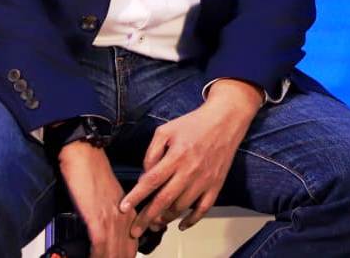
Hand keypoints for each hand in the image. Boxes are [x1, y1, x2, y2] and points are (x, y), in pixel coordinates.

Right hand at [57, 142, 136, 257]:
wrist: (84, 154)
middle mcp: (125, 216)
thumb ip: (112, 216)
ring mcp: (112, 217)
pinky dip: (96, 255)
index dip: (125, 256)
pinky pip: (100, 244)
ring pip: (115, 251)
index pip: (133, 245)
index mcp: (130, 211)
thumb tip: (103, 235)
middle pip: (126, 251)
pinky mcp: (97, 217)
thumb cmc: (92, 173)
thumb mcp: (109, 198)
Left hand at [120, 79, 263, 236]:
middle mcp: (190, 170)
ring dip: (165, 219)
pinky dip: (192, 220)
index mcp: (176, 156)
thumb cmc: (194, 124)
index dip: (136, 197)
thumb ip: (151, 153)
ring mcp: (204, 180)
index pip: (151, 181)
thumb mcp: (166, 130)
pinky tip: (181, 225)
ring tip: (154, 223)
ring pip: (181, 207)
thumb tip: (145, 176)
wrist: (225, 119)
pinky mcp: (216, 184)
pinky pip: (203, 209)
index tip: (123, 208)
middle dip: (146, 217)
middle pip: (164, 200)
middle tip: (135, 230)